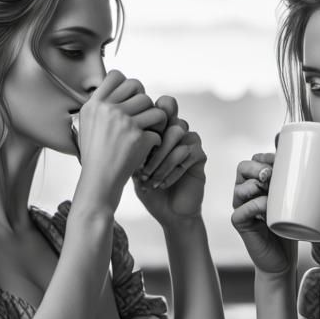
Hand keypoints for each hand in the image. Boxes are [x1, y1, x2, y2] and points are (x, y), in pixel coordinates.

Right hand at [73, 70, 167, 208]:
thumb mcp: (87, 125)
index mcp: (94, 105)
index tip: (130, 98)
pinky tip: (150, 147)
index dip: (127, 85)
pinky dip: (157, 139)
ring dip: (156, 119)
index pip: (116, 76)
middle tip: (143, 115)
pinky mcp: (138, 137)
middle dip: (144, 100)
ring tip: (151, 130)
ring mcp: (123, 122)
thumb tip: (119, 88)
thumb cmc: (95, 156)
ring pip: (152, 106)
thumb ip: (101, 107)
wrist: (99, 181)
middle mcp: (107, 109)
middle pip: (138, 87)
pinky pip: (158, 129)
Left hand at [134, 96, 206, 223]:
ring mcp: (190, 142)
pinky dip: (171, 170)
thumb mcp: (134, 166)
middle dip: (151, 144)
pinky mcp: (200, 156)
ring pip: (177, 133)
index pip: (162, 105)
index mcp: (162, 128)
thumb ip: (132, 147)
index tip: (133, 146)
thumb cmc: (149, 188)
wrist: (168, 212)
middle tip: (141, 168)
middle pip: (169, 117)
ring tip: (148, 178)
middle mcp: (178, 131)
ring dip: (159, 159)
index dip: (150, 118)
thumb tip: (119, 131)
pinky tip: (161, 184)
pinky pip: (186, 153)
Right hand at [231, 153, 296, 274]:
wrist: (284, 259)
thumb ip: (297, 182)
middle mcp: (245, 193)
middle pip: (242, 168)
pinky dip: (255, 205)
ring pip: (240, 187)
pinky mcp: (240, 224)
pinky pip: (241, 210)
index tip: (281, 159)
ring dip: (256, 184)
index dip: (265, 156)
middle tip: (272, 174)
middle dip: (257, 167)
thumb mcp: (296, 200)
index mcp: (257, 183)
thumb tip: (314, 163)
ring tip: (270, 188)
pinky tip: (267, 205)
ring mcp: (241, 208)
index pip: (254, 160)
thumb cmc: (291, 227)